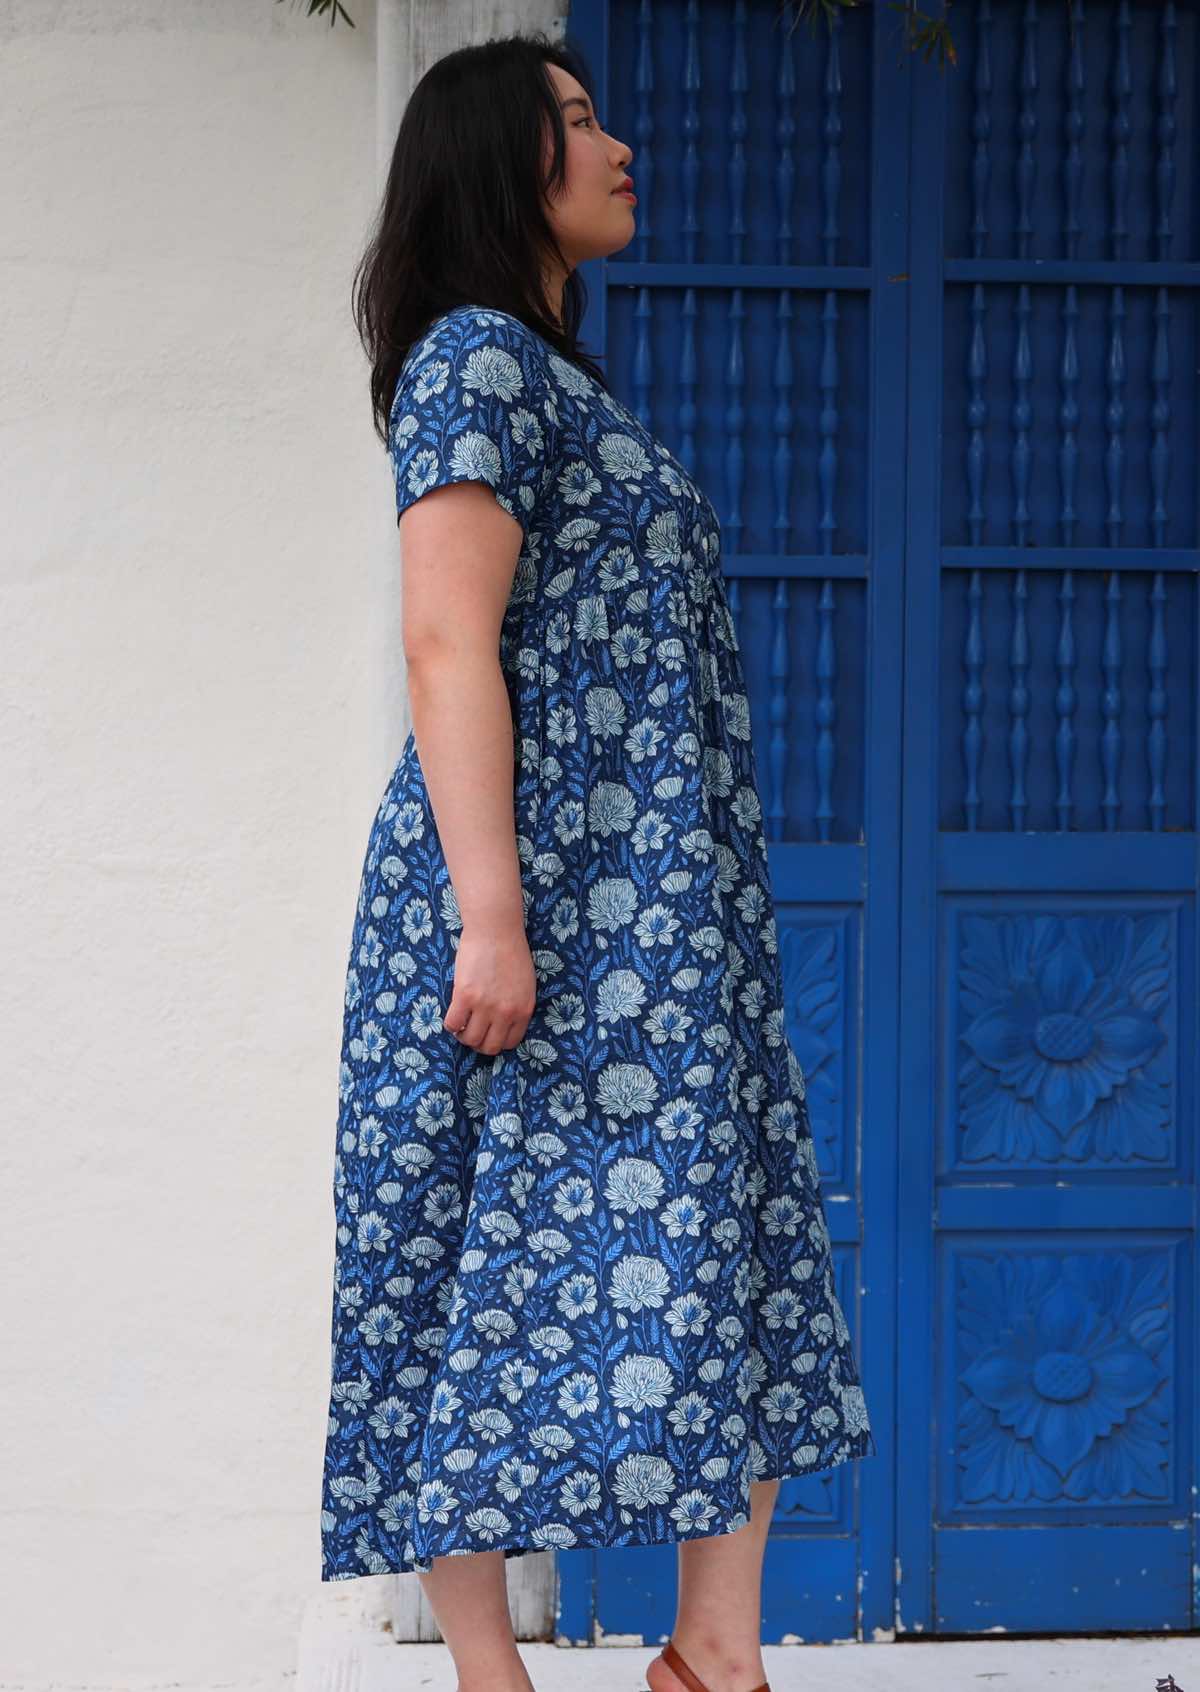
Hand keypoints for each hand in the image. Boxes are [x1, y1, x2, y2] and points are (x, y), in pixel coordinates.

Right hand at [443, 917, 537, 1055]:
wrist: (496, 930)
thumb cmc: (511, 952)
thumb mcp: (525, 985)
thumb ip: (516, 1006)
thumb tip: (503, 1024)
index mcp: (523, 1010)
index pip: (510, 1043)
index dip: (496, 1041)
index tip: (488, 1034)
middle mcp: (506, 1012)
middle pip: (489, 1046)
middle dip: (479, 1043)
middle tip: (471, 1031)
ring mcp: (485, 1005)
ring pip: (469, 1039)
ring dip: (463, 1035)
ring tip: (461, 1023)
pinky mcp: (465, 996)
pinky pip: (452, 1024)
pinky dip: (450, 1024)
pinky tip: (453, 1013)